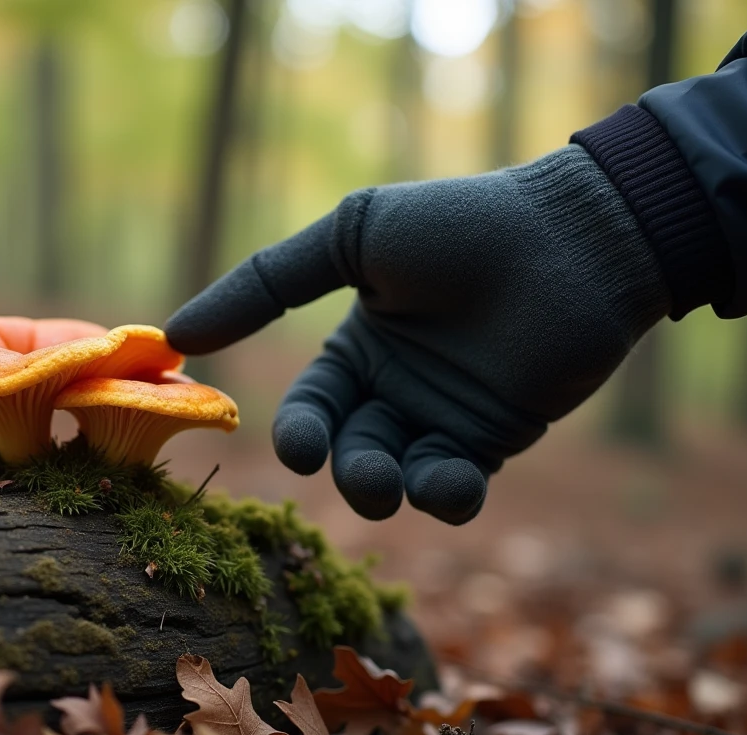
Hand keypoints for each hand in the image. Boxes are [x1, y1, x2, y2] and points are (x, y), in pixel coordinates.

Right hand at [165, 146, 670, 523]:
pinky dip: (445, 494)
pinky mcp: (496, 438)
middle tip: (352, 470)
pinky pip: (454, 485)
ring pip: (396, 477)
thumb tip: (174, 334)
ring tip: (393, 479)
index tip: (297, 447)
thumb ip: (266, 282)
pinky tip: (451, 480)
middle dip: (345, 470)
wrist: (572, 239)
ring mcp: (445, 416)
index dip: (299, 432)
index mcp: (360, 345)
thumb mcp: (350, 239)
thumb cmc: (459, 227)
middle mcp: (396, 387)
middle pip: (348, 451)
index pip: (311, 406)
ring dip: (386, 488)